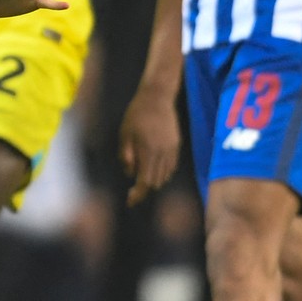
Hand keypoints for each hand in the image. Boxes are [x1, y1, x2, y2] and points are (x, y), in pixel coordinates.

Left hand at [119, 89, 180, 205]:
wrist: (157, 98)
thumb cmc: (136, 115)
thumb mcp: (124, 135)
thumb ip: (126, 156)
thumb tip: (130, 174)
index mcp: (148, 152)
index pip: (145, 182)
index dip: (138, 195)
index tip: (129, 202)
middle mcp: (163, 153)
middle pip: (156, 182)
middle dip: (144, 189)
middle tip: (132, 190)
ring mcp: (172, 150)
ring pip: (165, 176)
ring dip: (154, 181)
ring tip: (141, 177)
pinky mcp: (177, 145)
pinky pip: (172, 167)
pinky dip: (162, 173)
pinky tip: (153, 168)